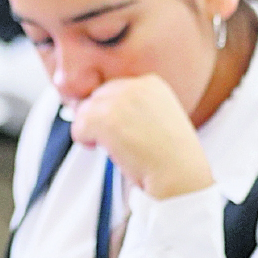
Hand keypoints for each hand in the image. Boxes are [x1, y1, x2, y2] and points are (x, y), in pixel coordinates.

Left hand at [68, 75, 213, 199]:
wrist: (179, 173)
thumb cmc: (169, 155)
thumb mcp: (155, 118)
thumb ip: (129, 108)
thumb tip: (87, 106)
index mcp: (151, 83)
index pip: (113, 89)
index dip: (109, 111)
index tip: (119, 129)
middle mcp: (136, 86)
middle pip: (96, 97)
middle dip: (97, 119)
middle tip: (111, 141)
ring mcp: (120, 101)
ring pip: (84, 111)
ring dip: (90, 131)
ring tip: (110, 147)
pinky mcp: (107, 119)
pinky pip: (79, 125)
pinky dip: (83, 140)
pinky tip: (100, 149)